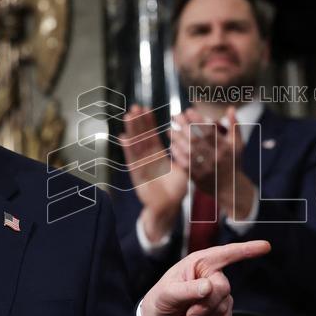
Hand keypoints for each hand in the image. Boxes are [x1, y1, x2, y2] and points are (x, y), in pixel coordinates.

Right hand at [120, 105, 187, 241]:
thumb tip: (192, 140)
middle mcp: (148, 159)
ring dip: (132, 130)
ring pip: (136, 144)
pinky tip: (123, 137)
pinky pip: (132, 159)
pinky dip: (128, 149)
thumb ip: (185, 156)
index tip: (146, 109)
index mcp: (158, 156)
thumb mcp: (184, 169)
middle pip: (142, 137)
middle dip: (139, 122)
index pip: (152, 136)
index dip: (149, 123)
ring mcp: (141, 165)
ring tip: (129, 115)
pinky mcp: (137, 174)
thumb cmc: (176, 190)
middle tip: (135, 106)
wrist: (167, 208)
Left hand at [140, 240, 270, 315]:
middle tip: (188, 314)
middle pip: (223, 288)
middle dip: (205, 305)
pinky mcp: (220, 310)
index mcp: (199, 263)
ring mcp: (217, 294)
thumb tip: (209, 286)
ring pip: (224, 306)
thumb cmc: (159, 301)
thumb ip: (187, 290)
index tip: (265, 246)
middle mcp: (211, 275)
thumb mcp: (166, 294)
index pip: (226, 254)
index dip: (246, 249)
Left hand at [171, 107, 256, 220]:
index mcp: (226, 148)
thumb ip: (235, 125)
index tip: (188, 110)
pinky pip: (185, 164)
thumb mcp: (238, 144)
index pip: (209, 131)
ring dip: (177, 139)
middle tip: (174, 116)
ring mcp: (206, 168)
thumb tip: (230, 107)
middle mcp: (216, 158)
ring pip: (188, 151)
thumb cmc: (233, 162)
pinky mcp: (198, 178)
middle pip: (196, 139)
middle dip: (183, 126)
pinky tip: (172, 145)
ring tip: (169, 129)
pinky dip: (177, 154)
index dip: (197, 120)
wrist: (231, 189)